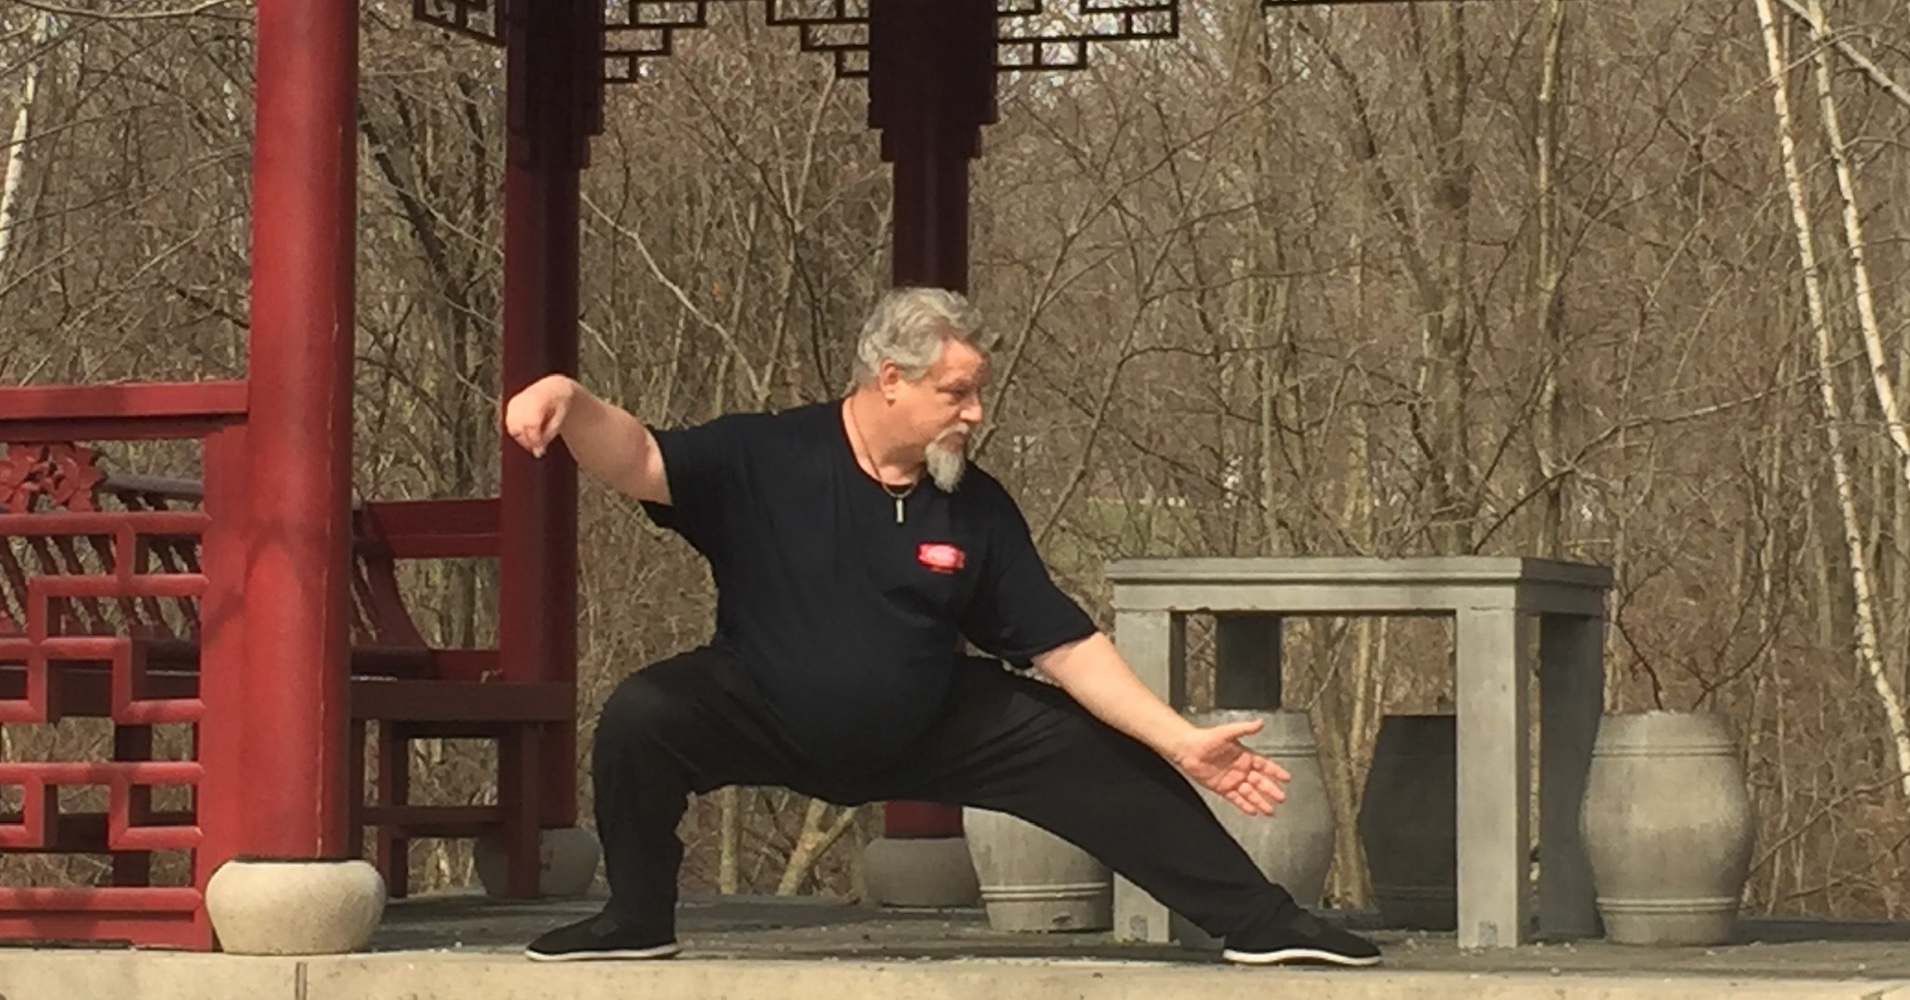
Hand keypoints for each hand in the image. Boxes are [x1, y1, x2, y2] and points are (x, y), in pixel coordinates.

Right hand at [503, 374, 577, 457]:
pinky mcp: (511, 405)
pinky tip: (529, 433)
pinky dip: (518, 433)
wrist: (554, 389)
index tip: (541, 450)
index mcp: (538, 400)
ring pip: (512, 428)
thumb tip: (537, 453)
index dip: (535, 440)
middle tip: (538, 448)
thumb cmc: (559, 406)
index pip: (531, 424)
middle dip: (528, 442)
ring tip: (535, 440)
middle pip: (519, 427)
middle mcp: (524, 399)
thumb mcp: (559, 420)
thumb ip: (548, 436)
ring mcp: (515, 402)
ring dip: (522, 438)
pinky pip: (510, 425)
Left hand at [1170, 717, 1290, 815]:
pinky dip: (1244, 805)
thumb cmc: (1206, 738)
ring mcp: (1232, 779)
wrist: (1187, 749)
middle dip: (1271, 790)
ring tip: (1270, 811)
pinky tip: (1253, 811)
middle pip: (1260, 782)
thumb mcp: (1228, 732)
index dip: (1275, 772)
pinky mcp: (1222, 788)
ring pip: (1249, 793)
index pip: (1265, 765)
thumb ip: (1245, 729)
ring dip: (1260, 801)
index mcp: (1245, 756)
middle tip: (1281, 798)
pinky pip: (1236, 799)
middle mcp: (1240, 769)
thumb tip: (1260, 723)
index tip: (1286, 778)